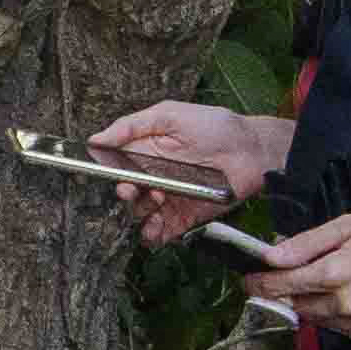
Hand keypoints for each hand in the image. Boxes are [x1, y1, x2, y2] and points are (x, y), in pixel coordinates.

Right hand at [81, 100, 294, 246]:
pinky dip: (152, 235)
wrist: (253, 150)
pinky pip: (160, 232)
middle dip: (126, 194)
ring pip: (140, 214)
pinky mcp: (184, 217)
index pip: (117, 168)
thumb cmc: (216, 126)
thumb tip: (97, 138)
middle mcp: (154, 177)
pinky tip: (155, 228)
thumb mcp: (170, 114)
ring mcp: (168, 198)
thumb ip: (132, 125)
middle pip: (127, 194)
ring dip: (141, 212)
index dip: (110, 173)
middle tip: (133, 189)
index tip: (113, 174)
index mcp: (146, 153)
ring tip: (157, 200)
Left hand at [250, 209, 350, 342]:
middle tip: (297, 276)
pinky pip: (344, 329)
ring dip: (317, 303)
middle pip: (298, 304)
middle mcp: (346, 303)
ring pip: (320, 319)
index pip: (282, 285)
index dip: (261, 284)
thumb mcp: (350, 226)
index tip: (249, 281)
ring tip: (338, 282)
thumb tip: (271, 255)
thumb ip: (307, 243)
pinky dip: (342, 315)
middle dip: (291, 291)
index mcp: (335, 272)